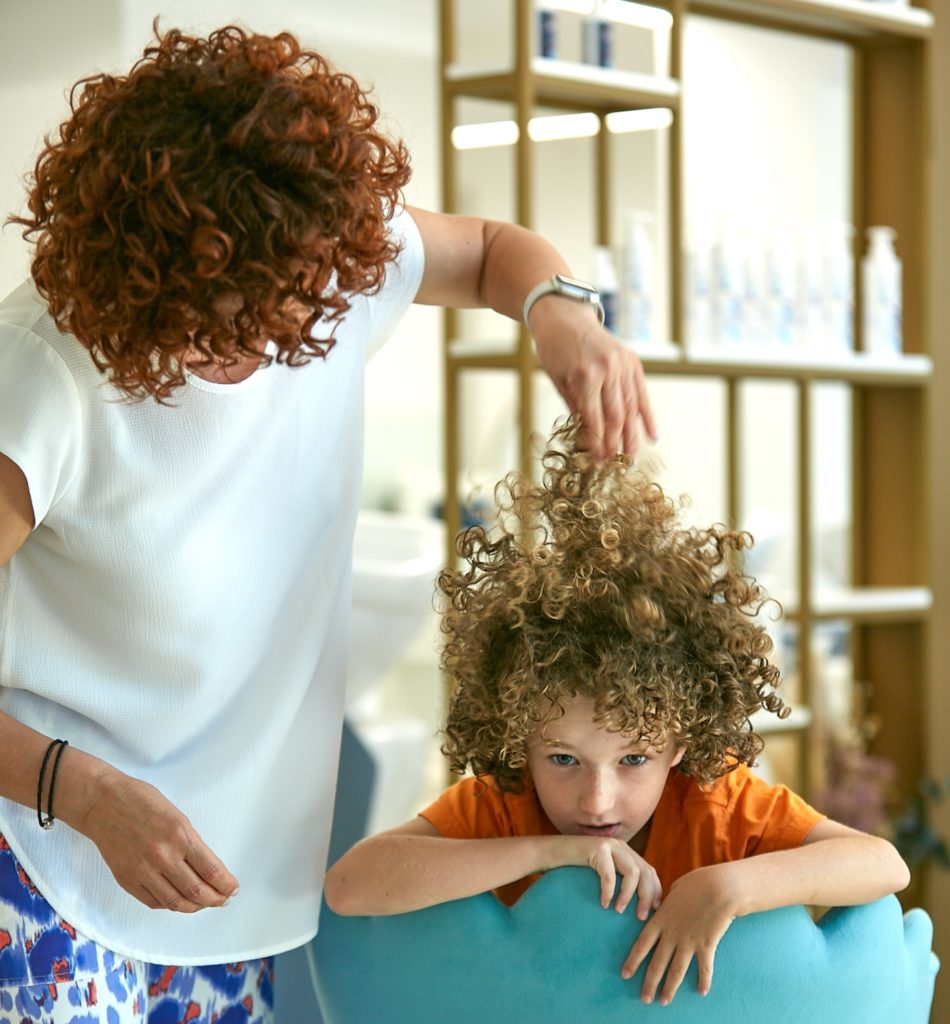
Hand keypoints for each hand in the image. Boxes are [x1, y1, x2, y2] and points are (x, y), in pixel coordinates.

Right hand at [77, 769, 238, 912]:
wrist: (103, 804)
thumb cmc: (142, 802)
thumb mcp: (177, 816)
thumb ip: (191, 843)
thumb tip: (209, 868)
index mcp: (179, 835)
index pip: (211, 870)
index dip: (225, 884)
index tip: (233, 888)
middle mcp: (163, 856)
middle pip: (196, 891)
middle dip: (215, 899)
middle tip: (223, 899)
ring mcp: (143, 870)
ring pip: (176, 902)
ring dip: (195, 907)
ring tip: (205, 903)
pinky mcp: (127, 880)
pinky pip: (154, 902)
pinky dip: (170, 904)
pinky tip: (179, 900)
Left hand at [530, 302, 656, 460]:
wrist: (565, 316)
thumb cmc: (554, 349)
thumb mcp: (557, 380)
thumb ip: (576, 407)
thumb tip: (589, 438)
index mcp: (585, 375)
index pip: (595, 418)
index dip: (598, 443)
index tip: (598, 461)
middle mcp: (608, 369)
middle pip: (616, 415)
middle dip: (616, 443)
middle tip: (615, 465)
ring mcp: (623, 364)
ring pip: (631, 407)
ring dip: (633, 435)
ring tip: (632, 457)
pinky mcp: (632, 361)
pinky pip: (641, 393)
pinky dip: (647, 415)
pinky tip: (652, 435)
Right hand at [551, 835, 660, 918]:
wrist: (553, 852)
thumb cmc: (577, 870)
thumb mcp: (603, 875)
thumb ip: (619, 882)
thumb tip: (637, 908)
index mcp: (627, 853)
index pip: (650, 871)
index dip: (656, 891)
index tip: (655, 911)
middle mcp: (621, 847)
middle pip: (645, 872)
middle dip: (647, 896)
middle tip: (641, 917)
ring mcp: (610, 845)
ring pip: (632, 872)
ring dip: (628, 895)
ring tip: (619, 911)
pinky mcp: (597, 847)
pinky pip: (609, 874)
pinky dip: (608, 891)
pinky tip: (604, 903)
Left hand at [620, 864, 738, 1004]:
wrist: (719, 886)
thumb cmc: (697, 883)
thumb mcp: (675, 890)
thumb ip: (666, 902)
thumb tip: (663, 905)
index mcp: (661, 919)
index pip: (642, 943)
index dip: (633, 960)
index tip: (625, 974)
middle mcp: (672, 933)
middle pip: (657, 962)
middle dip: (649, 982)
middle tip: (644, 999)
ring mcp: (689, 940)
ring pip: (676, 970)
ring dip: (670, 987)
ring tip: (663, 1001)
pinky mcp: (707, 944)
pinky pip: (704, 967)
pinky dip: (703, 980)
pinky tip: (701, 992)